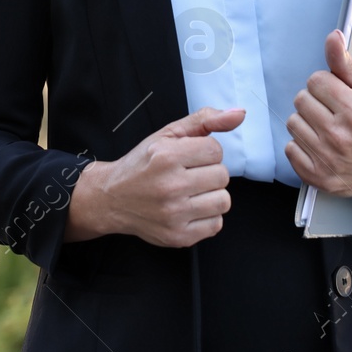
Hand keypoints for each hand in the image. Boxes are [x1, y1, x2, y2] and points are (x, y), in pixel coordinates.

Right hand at [64, 106, 242, 247]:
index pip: (215, 150)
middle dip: (208, 173)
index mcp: (166, 156)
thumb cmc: (141, 165)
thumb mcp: (167, 134)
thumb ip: (205, 120)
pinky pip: (216, 224)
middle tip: (187, 175)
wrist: (111, 199)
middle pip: (222, 176)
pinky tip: (188, 209)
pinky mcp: (179, 237)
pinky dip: (206, 216)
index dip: (204, 152)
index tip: (188, 157)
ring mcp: (174, 214)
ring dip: (210, 195)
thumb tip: (239, 114)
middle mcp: (170, 186)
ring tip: (190, 192)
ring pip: (223, 201)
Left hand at [284, 30, 351, 220]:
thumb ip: (347, 65)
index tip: (338, 94)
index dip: (326, 84)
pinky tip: (321, 145)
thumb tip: (332, 38)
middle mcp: (339, 136)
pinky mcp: (318, 177)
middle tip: (334, 111)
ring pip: (293, 122)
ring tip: (328, 127)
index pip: (315, 80)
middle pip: (301, 100)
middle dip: (316, 101)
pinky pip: (290, 149)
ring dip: (307, 122)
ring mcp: (327, 159)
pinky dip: (302, 145)